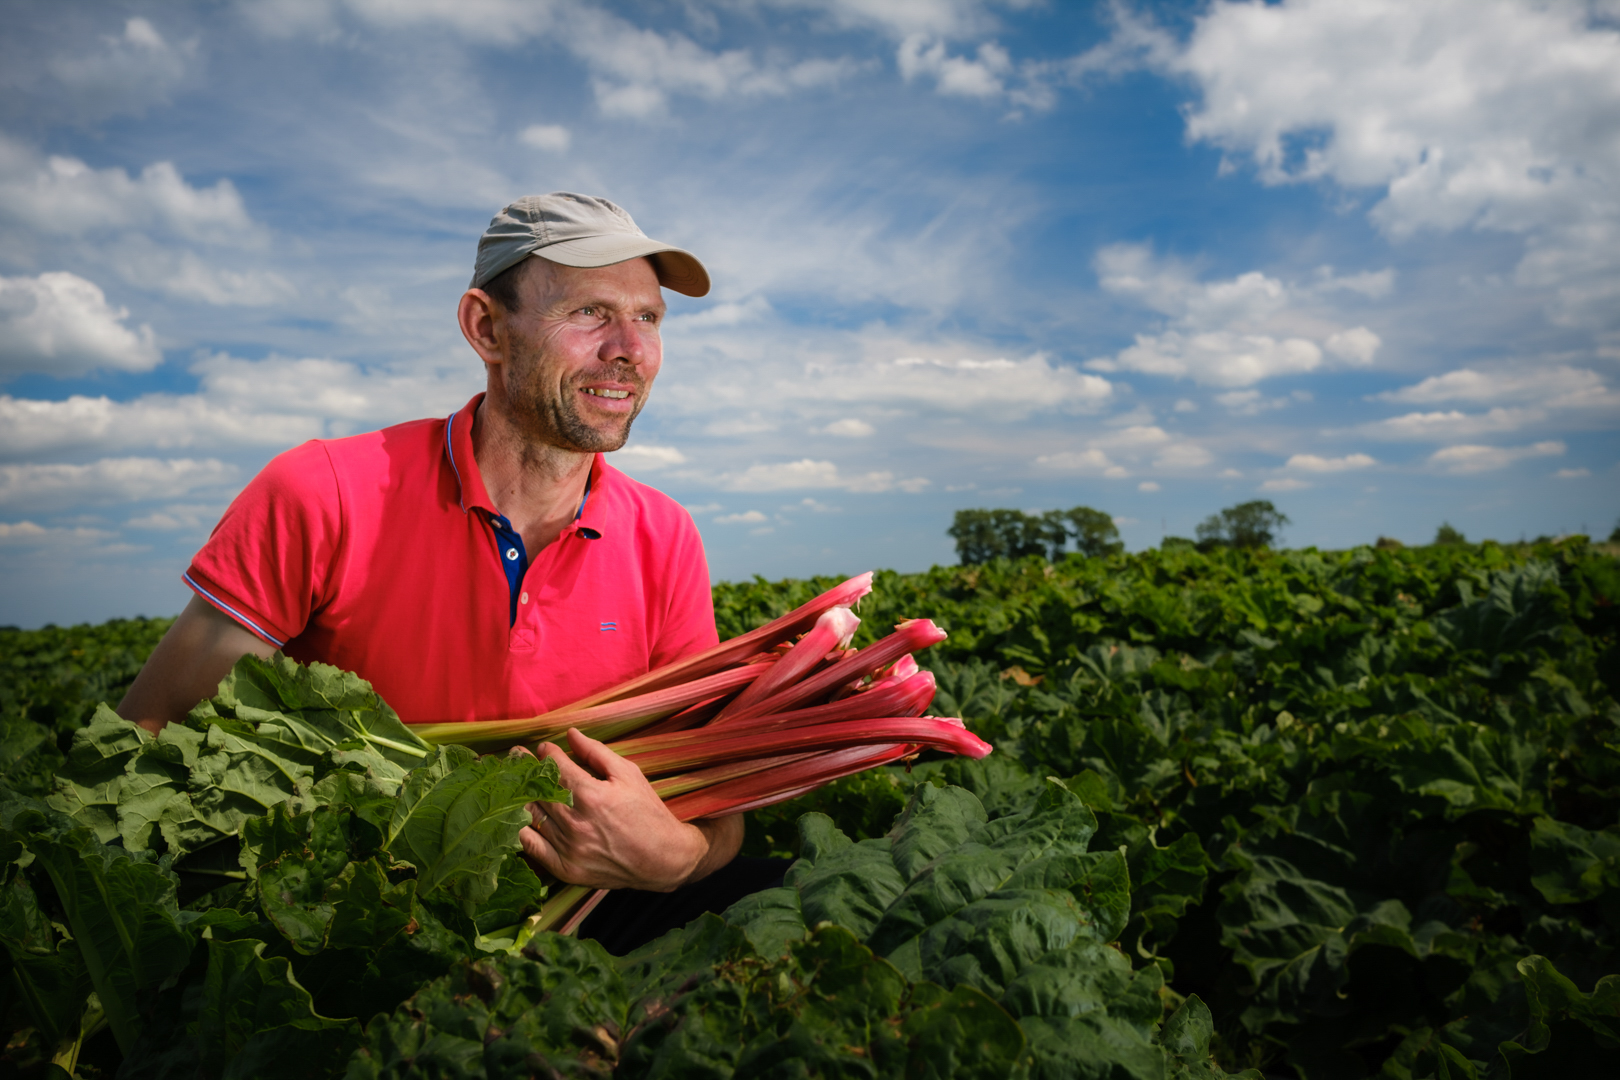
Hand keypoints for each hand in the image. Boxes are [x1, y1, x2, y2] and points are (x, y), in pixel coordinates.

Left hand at [514, 728, 739, 891]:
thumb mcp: (629, 774)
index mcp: (592, 796)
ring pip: (531, 816)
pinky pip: (532, 848)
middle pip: (538, 790)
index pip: (556, 769)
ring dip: (519, 796)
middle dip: (526, 770)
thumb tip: (570, 734)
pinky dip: (520, 830)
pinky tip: (516, 816)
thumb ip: (596, 752)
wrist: (663, 859)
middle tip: (516, 757)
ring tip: (513, 783)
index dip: (546, 754)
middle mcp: (576, 823)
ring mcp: (569, 849)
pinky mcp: (566, 869)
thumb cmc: (648, 813)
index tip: (542, 748)